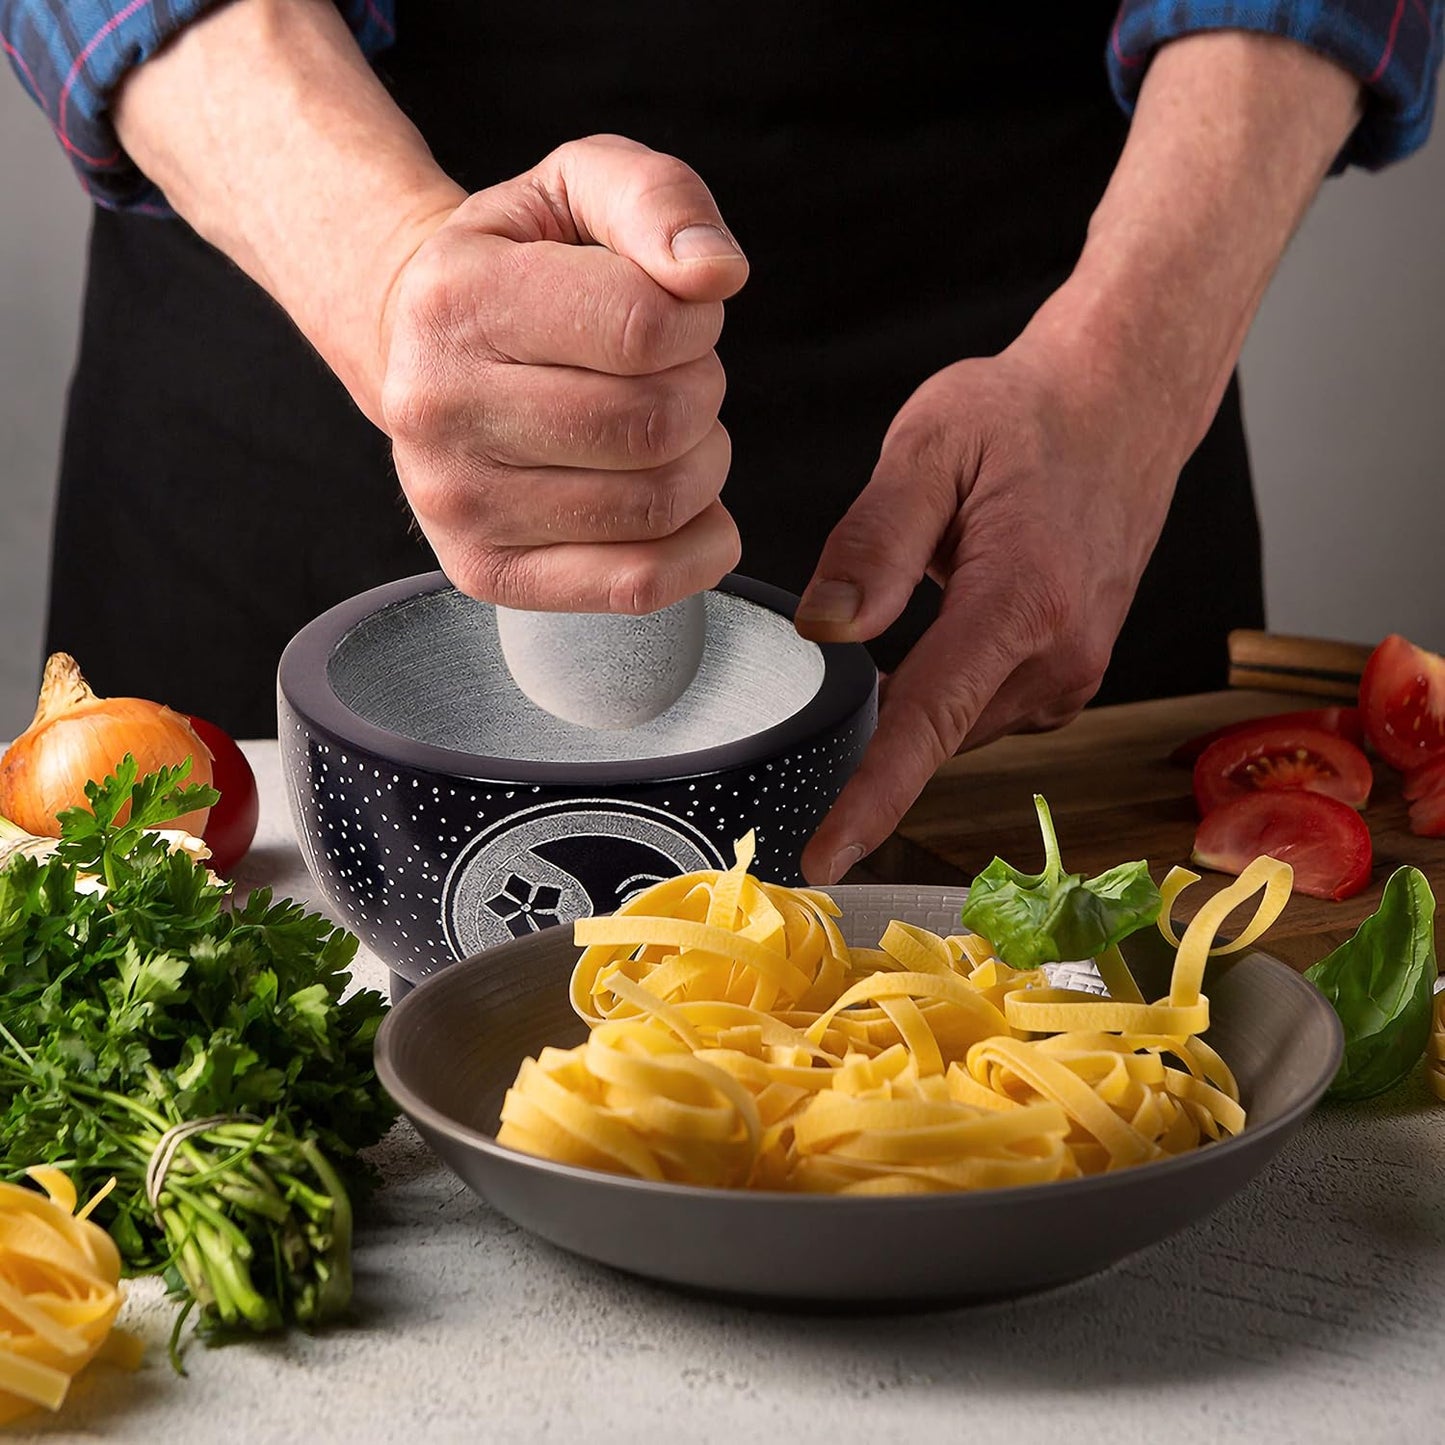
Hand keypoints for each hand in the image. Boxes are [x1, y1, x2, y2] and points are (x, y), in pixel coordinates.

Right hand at [379, 135, 749, 612]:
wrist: (430, 352)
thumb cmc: (523, 269)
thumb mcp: (579, 188)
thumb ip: (660, 199)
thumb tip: (715, 273)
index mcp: (456, 299)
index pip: (644, 326)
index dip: (696, 318)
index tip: (674, 312)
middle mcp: (439, 410)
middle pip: (656, 422)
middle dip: (702, 391)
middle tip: (673, 374)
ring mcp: (456, 504)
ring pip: (657, 504)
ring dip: (702, 463)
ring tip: (663, 430)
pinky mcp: (484, 573)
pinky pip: (638, 584)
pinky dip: (697, 547)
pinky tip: (681, 504)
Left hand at [794, 311, 1188, 884]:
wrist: (1124, 404)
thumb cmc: (1030, 416)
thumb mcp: (932, 445)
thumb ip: (874, 539)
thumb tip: (825, 626)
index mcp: (1019, 601)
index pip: (927, 723)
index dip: (871, 799)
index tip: (825, 858)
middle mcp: (1058, 653)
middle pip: (933, 729)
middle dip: (881, 714)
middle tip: (855, 631)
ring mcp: (1074, 670)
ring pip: (959, 721)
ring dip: (923, 685)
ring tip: (933, 586)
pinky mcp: (1074, 674)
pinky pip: (988, 706)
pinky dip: (955, 682)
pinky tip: (958, 616)